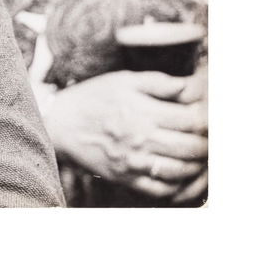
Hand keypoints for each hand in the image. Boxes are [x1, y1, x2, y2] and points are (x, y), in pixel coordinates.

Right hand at [42, 69, 208, 199]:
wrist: (58, 123)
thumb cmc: (92, 97)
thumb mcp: (123, 80)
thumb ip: (158, 82)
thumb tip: (189, 87)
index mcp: (143, 111)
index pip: (191, 120)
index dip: (208, 121)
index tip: (211, 119)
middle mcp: (141, 138)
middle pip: (191, 147)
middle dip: (208, 145)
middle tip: (212, 141)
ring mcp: (133, 161)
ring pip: (180, 170)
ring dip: (198, 166)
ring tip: (202, 158)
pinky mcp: (125, 177)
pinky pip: (160, 189)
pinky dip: (178, 187)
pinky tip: (184, 177)